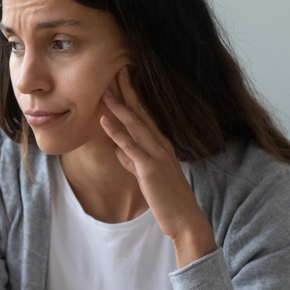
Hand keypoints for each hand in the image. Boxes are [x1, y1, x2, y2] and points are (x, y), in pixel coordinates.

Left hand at [100, 66, 216, 267]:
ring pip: (136, 125)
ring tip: (105, 88)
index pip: (145, 115)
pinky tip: (104, 120)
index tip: (124, 77)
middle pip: (142, 113)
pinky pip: (131, 146)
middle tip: (117, 68)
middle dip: (129, 90)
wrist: (185, 220)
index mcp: (161, 145)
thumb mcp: (147, 176)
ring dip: (120, 105)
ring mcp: (156, 155)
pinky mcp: (150, 169)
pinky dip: (116, 132)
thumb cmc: (168, 199)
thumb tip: (118, 150)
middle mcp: (161, 145)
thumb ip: (133, 161)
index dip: (134, 96)